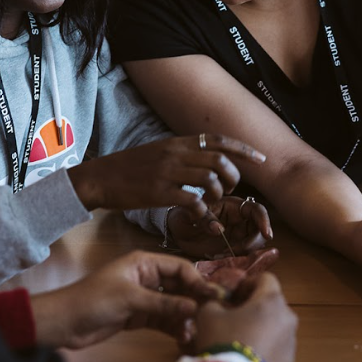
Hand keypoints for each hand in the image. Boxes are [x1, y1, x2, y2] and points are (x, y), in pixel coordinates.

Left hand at [29, 250, 222, 349]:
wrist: (64, 322)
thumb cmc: (93, 300)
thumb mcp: (130, 298)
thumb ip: (163, 303)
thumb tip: (194, 306)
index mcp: (144, 263)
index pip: (179, 267)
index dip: (197, 280)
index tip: (213, 296)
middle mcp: (147, 278)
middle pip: (179, 287)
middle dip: (193, 301)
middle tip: (209, 316)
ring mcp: (143, 298)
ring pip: (173, 305)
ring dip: (184, 317)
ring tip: (193, 331)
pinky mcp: (139, 316)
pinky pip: (162, 320)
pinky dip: (173, 327)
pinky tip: (182, 336)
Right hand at [68, 133, 265, 218]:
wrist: (101, 177)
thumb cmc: (130, 167)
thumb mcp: (159, 151)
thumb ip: (182, 153)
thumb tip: (205, 158)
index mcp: (178, 142)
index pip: (218, 139)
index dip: (243, 148)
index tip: (260, 159)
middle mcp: (176, 153)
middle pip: (219, 160)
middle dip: (233, 177)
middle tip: (230, 189)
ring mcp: (169, 172)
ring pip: (210, 180)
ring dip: (219, 194)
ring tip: (215, 202)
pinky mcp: (161, 193)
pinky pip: (194, 202)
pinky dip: (206, 214)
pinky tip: (208, 222)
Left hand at [170, 195, 272, 259]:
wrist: (176, 232)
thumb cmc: (183, 217)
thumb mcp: (189, 215)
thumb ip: (203, 218)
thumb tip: (219, 229)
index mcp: (233, 206)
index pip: (256, 210)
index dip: (264, 221)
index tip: (266, 234)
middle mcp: (240, 220)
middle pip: (260, 231)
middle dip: (253, 243)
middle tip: (236, 250)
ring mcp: (238, 236)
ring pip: (254, 245)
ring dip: (244, 253)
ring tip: (222, 254)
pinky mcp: (234, 249)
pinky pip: (244, 255)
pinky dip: (238, 260)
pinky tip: (221, 257)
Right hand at [190, 272, 297, 361]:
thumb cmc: (222, 340)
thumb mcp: (208, 314)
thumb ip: (215, 302)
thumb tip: (218, 303)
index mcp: (271, 300)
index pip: (265, 279)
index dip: (247, 284)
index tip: (233, 295)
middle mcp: (288, 317)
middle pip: (272, 304)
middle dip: (254, 307)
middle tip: (234, 317)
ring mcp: (291, 341)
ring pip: (276, 327)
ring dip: (261, 328)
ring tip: (241, 339)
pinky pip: (277, 348)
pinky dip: (266, 348)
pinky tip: (248, 356)